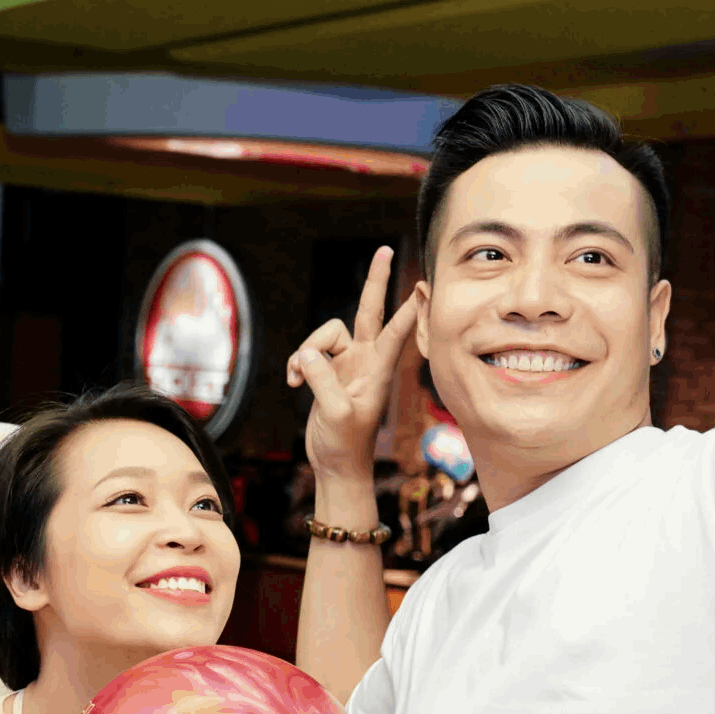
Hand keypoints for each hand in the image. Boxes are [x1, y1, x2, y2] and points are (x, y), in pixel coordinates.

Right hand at [287, 246, 418, 477]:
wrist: (337, 463)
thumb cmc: (346, 443)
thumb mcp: (335, 412)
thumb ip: (321, 379)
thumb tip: (306, 352)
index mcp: (379, 369)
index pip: (396, 331)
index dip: (408, 309)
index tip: (423, 285)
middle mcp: (366, 360)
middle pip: (369, 310)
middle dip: (376, 281)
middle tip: (386, 249)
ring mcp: (348, 363)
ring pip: (325, 334)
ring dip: (305, 351)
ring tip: (296, 379)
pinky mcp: (328, 370)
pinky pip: (308, 352)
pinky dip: (296, 364)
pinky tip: (291, 384)